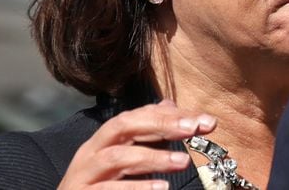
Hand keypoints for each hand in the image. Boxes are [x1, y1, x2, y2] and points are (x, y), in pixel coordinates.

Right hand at [58, 100, 215, 189]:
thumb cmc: (99, 183)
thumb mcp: (122, 156)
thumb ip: (146, 134)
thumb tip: (171, 106)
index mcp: (105, 139)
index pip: (138, 116)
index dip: (170, 115)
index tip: (203, 121)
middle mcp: (92, 151)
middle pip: (123, 125)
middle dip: (159, 124)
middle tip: (192, 129)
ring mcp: (85, 174)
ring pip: (117, 157)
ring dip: (152, 157)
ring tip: (182, 161)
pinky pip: (109, 189)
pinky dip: (137, 188)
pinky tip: (161, 187)